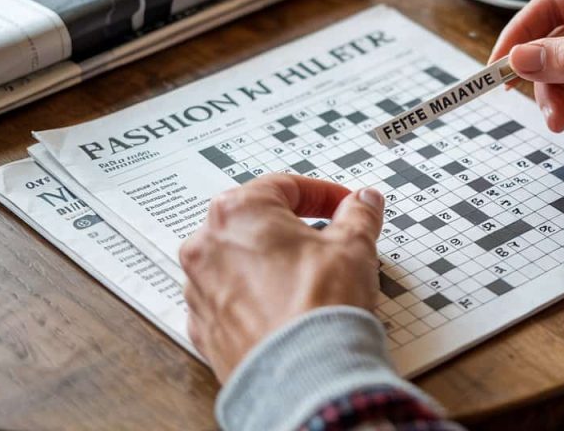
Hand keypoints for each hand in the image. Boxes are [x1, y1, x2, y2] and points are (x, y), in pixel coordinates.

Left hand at [179, 174, 384, 382]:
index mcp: (238, 212)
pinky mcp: (204, 329)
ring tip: (310, 280)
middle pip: (256, 223)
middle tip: (328, 242)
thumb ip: (358, 215)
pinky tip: (287, 309)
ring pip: (240, 263)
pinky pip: (232, 301)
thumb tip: (363, 202)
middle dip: (294, 230)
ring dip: (272, 264)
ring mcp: (199, 290)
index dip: (323, 195)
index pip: (285, 187)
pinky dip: (257, 299)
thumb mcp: (354, 246)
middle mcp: (206, 246)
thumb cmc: (319, 306)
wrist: (303, 377)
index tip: (345, 206)